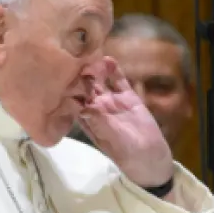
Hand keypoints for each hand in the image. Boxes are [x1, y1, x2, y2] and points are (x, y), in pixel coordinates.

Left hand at [78, 57, 175, 187]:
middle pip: (85, 88)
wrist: (151, 157)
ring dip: (95, 70)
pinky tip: (108, 59)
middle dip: (80, 75)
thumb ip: (99, 123)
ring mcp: (112, 101)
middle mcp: (97, 108)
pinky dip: (114, 71)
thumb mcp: (113, 139)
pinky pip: (119, 82)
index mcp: (88, 120)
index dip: (68, 89)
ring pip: (101, 82)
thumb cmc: (128, 153)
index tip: (62, 76)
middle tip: (75, 59)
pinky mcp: (128, 98)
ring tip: (91, 55)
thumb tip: (82, 108)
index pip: (74, 101)